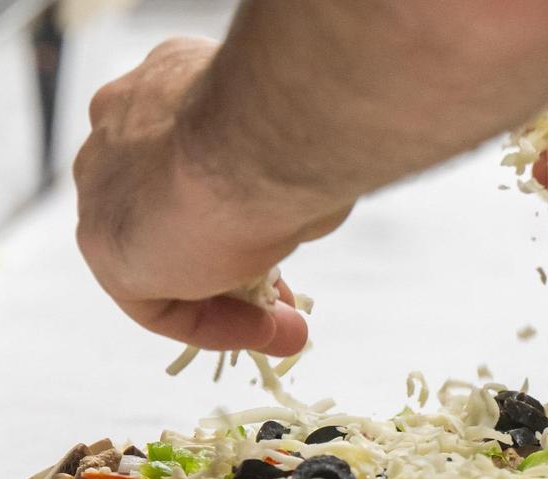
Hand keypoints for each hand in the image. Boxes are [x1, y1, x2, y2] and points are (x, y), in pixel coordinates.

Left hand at [74, 2, 547, 354]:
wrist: (263, 138)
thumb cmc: (312, 110)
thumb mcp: (331, 116)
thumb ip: (339, 114)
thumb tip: (441, 75)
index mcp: (170, 81)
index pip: (193, 155)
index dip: (246, 207)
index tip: (295, 242)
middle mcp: (125, 124)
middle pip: (176, 212)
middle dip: (237, 264)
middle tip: (291, 304)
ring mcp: (106, 185)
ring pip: (167, 259)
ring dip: (231, 302)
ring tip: (290, 330)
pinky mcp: (107, 245)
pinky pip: (156, 303)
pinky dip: (214, 327)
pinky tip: (272, 334)